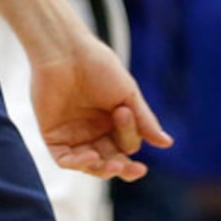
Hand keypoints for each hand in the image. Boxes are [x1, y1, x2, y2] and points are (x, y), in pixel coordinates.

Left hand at [31, 36, 171, 181]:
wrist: (65, 50)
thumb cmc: (97, 65)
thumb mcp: (127, 93)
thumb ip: (144, 120)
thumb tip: (167, 143)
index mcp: (112, 121)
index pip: (126, 145)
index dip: (129, 136)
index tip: (123, 111)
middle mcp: (93, 131)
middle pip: (111, 161)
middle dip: (123, 168)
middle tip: (134, 168)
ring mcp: (73, 135)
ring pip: (90, 166)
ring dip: (103, 170)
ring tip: (113, 164)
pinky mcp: (53, 136)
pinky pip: (66, 160)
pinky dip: (78, 163)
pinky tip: (90, 157)